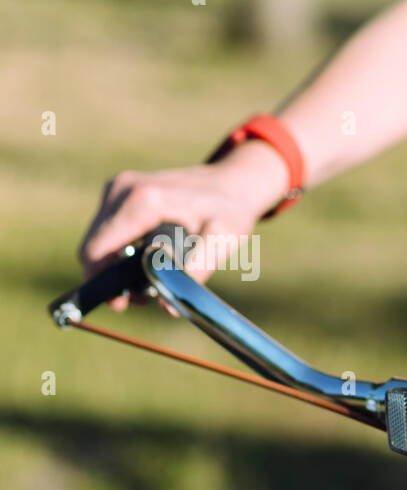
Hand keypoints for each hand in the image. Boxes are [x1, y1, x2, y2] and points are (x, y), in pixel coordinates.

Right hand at [77, 141, 290, 309]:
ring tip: (146, 286)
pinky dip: (118, 251)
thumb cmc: (230, 210)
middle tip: (141, 300)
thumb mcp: (224, 240)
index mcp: (143, 201)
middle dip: (108, 278)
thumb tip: (168, 307)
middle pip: (93, 246)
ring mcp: (118, 187)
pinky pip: (107, 230)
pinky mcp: (120, 191)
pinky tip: (144, 264)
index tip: (121, 305)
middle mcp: (123, 189)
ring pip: (98, 240)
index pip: (98, 249)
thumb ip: (197, 270)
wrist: (231, 182)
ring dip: (112, 266)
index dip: (101, 282)